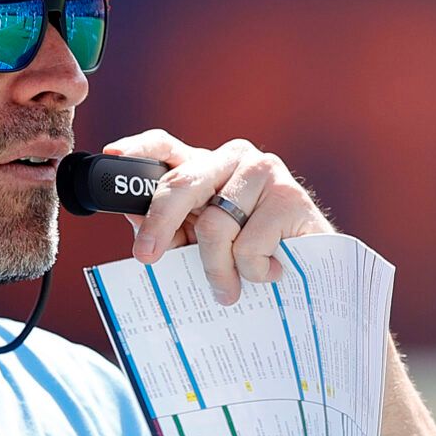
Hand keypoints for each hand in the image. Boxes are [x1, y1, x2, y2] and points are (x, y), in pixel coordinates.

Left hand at [103, 130, 333, 304]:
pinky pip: (248, 245)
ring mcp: (265, 173)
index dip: (140, 147)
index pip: (168, 145)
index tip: (115, 156)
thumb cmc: (257, 255)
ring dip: (217, 268)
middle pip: (182, 184)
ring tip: (228, 289)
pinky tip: (269, 273)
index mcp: (209, 168)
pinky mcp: (290, 197)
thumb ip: (175, 230)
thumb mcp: (207, 243)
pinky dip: (252, 271)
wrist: (320, 274)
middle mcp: (235, 159)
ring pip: (214, 224)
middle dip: (159, 225)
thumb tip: (137, 224)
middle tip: (147, 258)